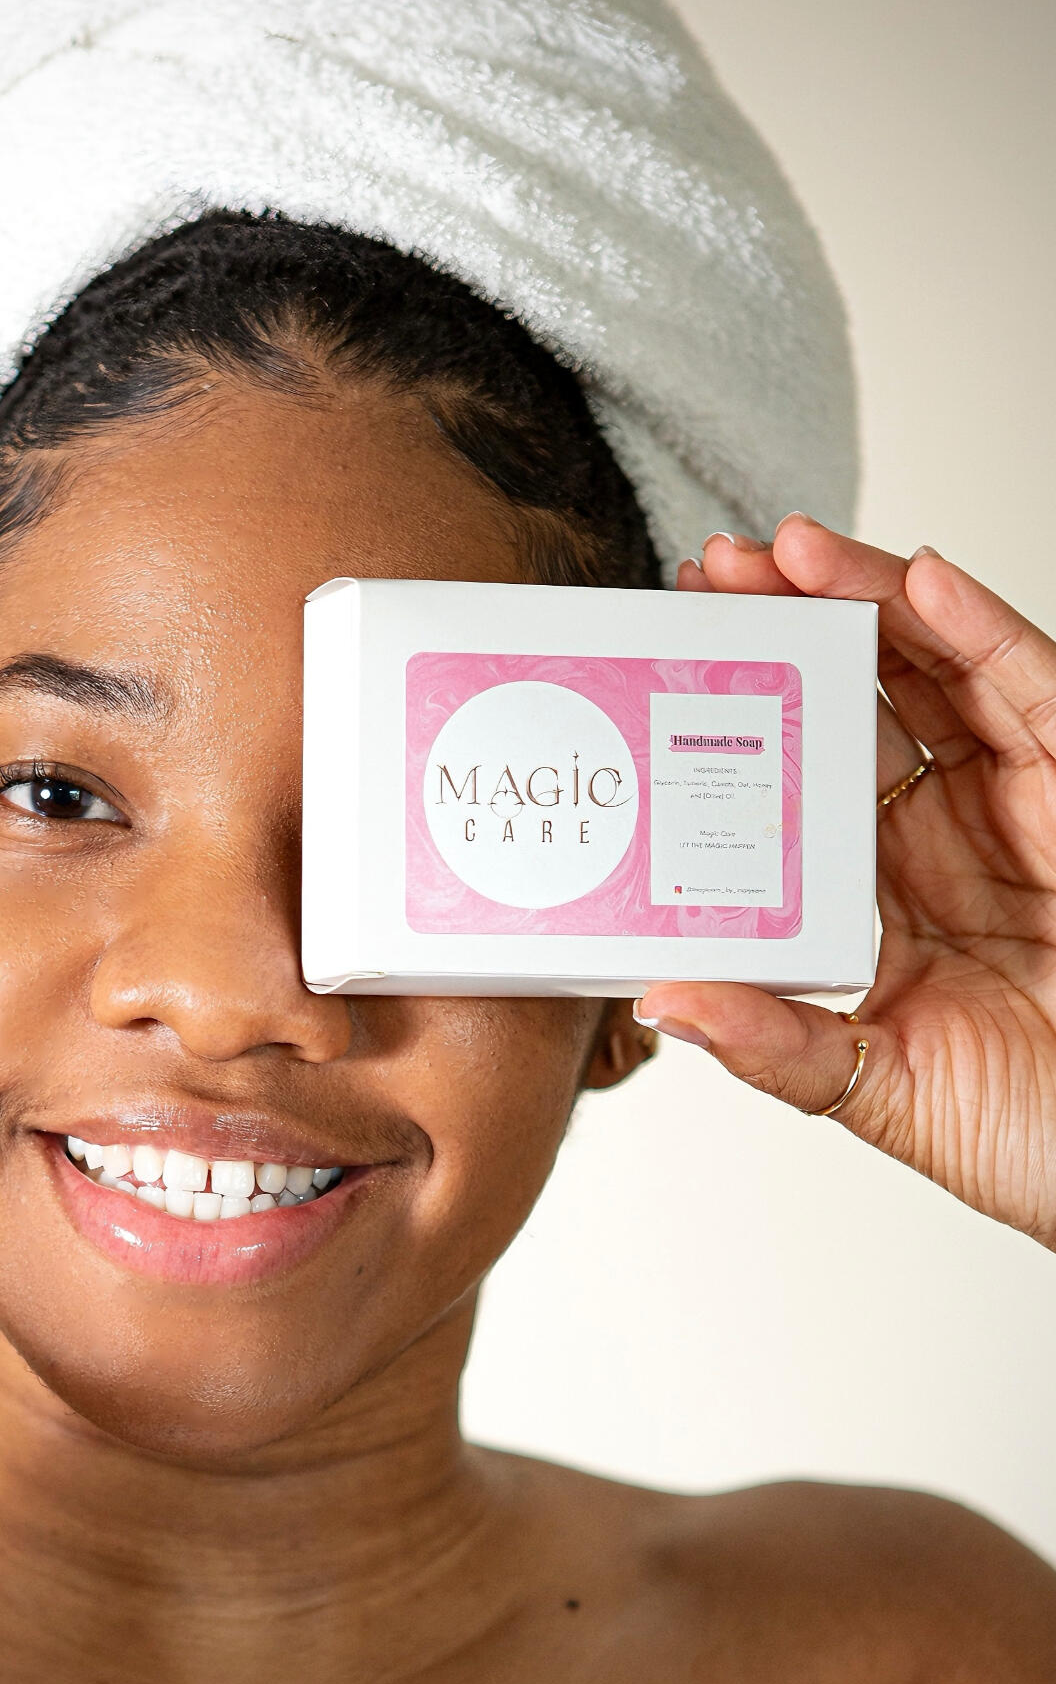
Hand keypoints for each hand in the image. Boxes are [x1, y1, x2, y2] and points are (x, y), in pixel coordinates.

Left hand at [637, 515, 1055, 1247]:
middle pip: (860, 700)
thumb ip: (778, 1047)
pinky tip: (921, 582)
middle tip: (709, 568)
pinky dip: (981, 631)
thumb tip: (665, 1001)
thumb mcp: (881, 1095)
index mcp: (879, 893)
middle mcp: (943, 835)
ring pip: (939, 673)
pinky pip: (1036, 694)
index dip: (744, 713)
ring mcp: (1018, 806)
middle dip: (788, 626)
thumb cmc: (1030, 1133)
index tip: (672, 657)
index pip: (800, 774)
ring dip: (866, 600)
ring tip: (789, 550)